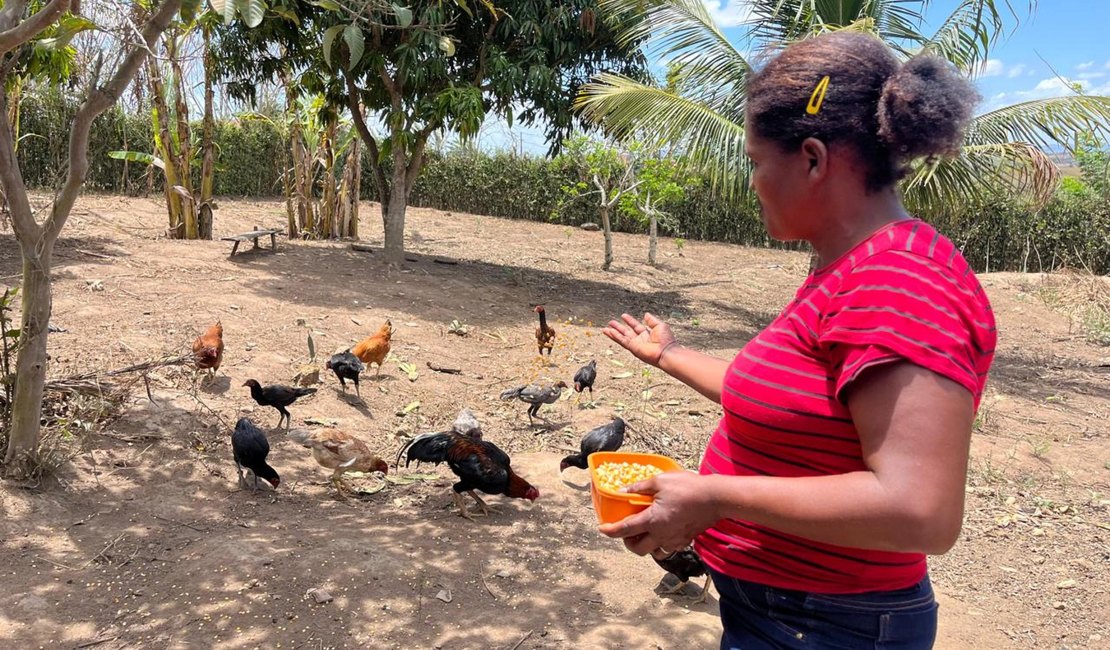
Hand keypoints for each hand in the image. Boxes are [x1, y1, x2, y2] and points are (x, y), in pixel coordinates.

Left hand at [598, 471, 719, 555]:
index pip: (624, 530)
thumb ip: (639, 487)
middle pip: (638, 549)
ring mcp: (675, 540)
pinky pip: (670, 548)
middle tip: (626, 532)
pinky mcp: (686, 540)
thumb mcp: (660, 481)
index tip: (602, 529)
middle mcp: (661, 535)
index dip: (610, 530)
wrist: (715, 498)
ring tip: (645, 534)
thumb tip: (623, 489)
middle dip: (627, 543)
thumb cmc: (688, 487)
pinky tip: (664, 532)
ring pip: (655, 553)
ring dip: (646, 546)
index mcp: (652, 520)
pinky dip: (663, 544)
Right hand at [602, 313, 677, 368]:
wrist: (666, 352)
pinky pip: (622, 341)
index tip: (623, 315)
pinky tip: (609, 332)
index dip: (629, 321)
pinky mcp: (632, 348)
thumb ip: (651, 320)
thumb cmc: (666, 340)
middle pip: (626, 332)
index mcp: (647, 334)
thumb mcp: (659, 326)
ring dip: (613, 333)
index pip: (636, 326)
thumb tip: (646, 314)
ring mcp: (635, 344)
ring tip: (605, 329)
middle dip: (618, 327)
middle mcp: (640, 339)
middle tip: (610, 322)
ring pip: (621, 337)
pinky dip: (615, 336)